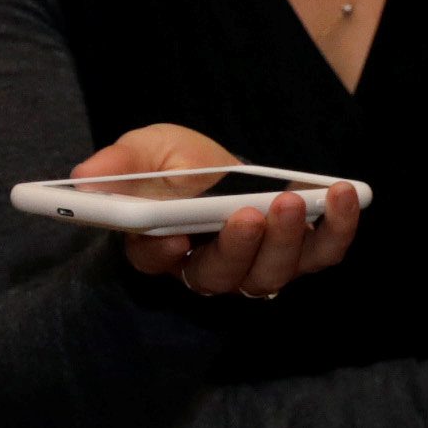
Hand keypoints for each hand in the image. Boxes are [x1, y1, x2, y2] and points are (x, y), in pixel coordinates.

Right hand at [86, 122, 360, 296]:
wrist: (217, 170)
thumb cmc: (174, 163)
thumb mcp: (143, 150)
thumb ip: (118, 163)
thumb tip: (85, 177)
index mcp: (156, 246)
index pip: (152, 260)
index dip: (162, 253)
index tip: (173, 235)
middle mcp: (204, 268)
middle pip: (218, 276)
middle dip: (237, 247)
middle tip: (250, 212)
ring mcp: (253, 267)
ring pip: (269, 275)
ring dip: (285, 241)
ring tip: (293, 201)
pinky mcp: (296, 256)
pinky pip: (322, 255)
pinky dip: (338, 228)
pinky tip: (342, 193)